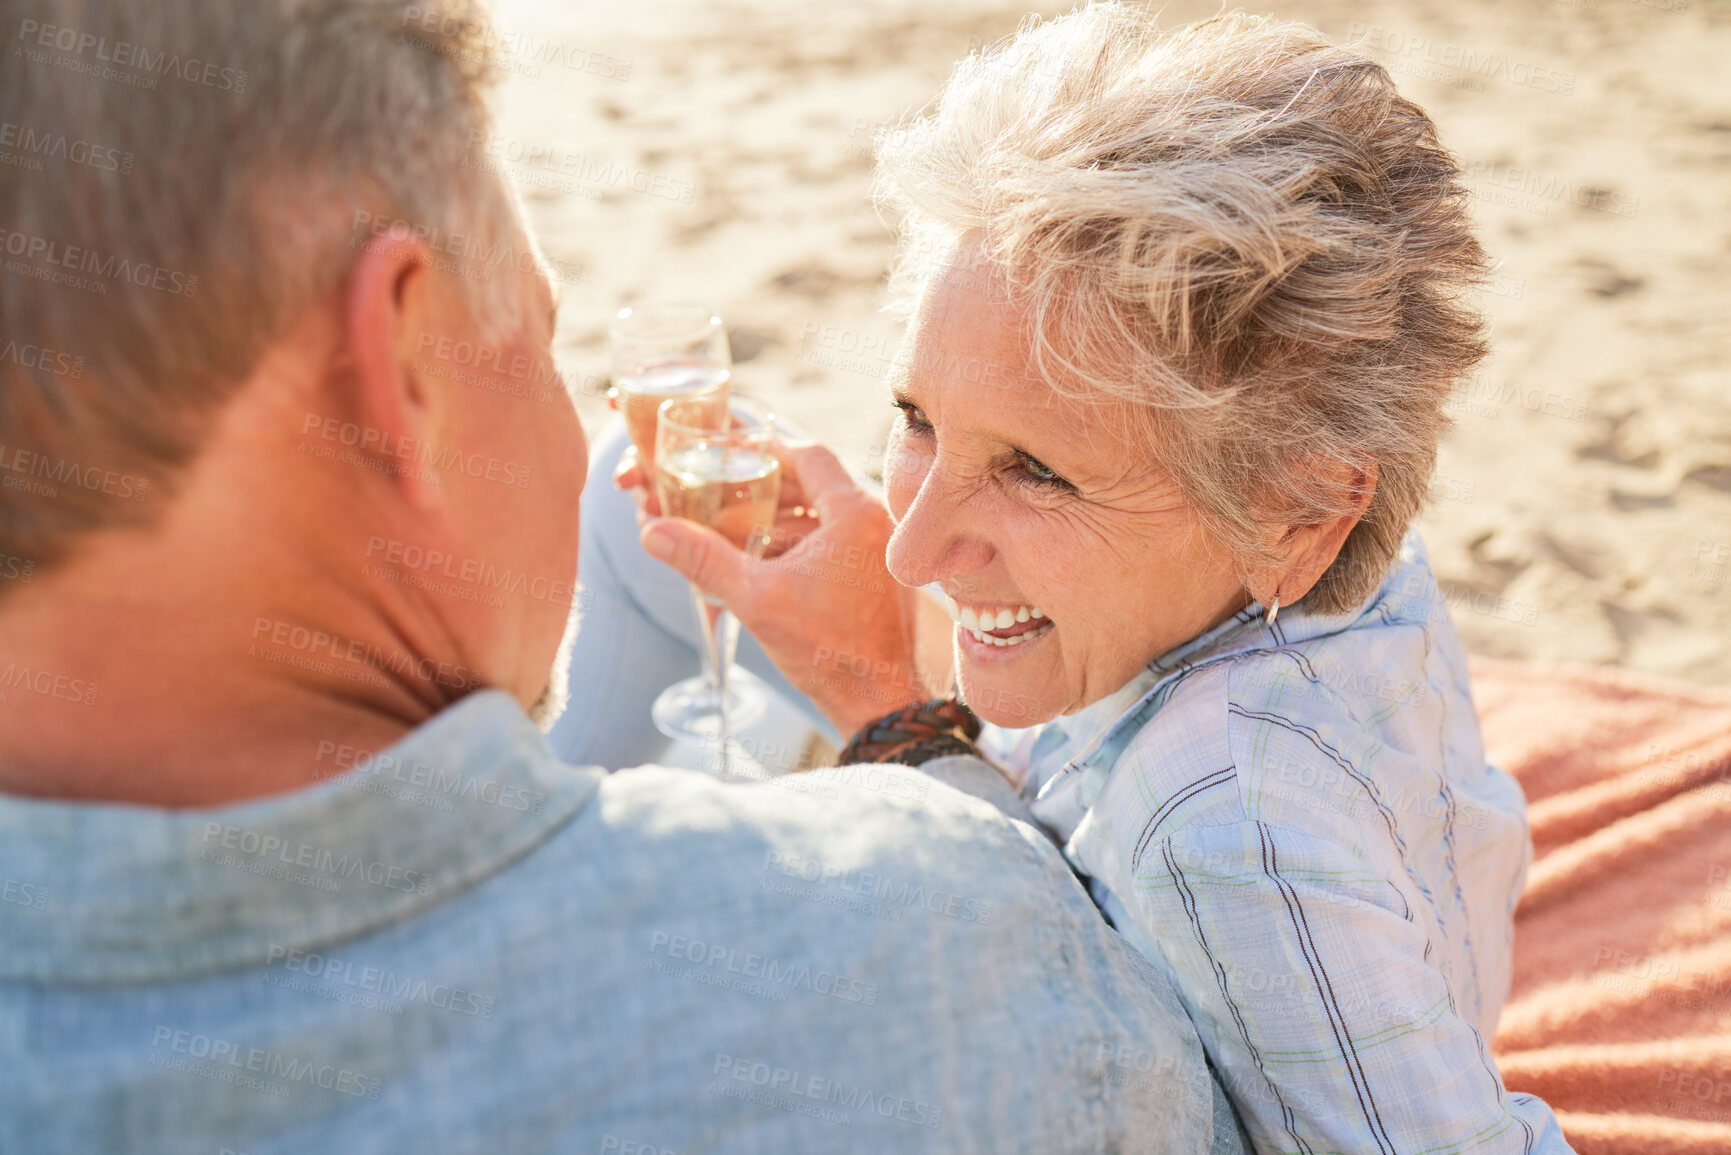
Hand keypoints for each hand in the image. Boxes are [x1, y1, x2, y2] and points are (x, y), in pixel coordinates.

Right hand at [639, 443, 950, 737]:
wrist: (876, 701)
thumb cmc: (828, 652)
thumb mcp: (757, 600)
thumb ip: (704, 559)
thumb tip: (652, 530)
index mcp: (855, 513)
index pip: (808, 455)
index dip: (766, 450)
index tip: (733, 452)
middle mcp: (875, 522)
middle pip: (811, 483)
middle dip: (762, 488)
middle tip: (721, 489)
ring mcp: (877, 549)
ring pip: (818, 515)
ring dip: (775, 519)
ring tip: (729, 526)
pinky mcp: (873, 575)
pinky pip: (831, 542)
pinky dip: (795, 543)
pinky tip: (757, 559)